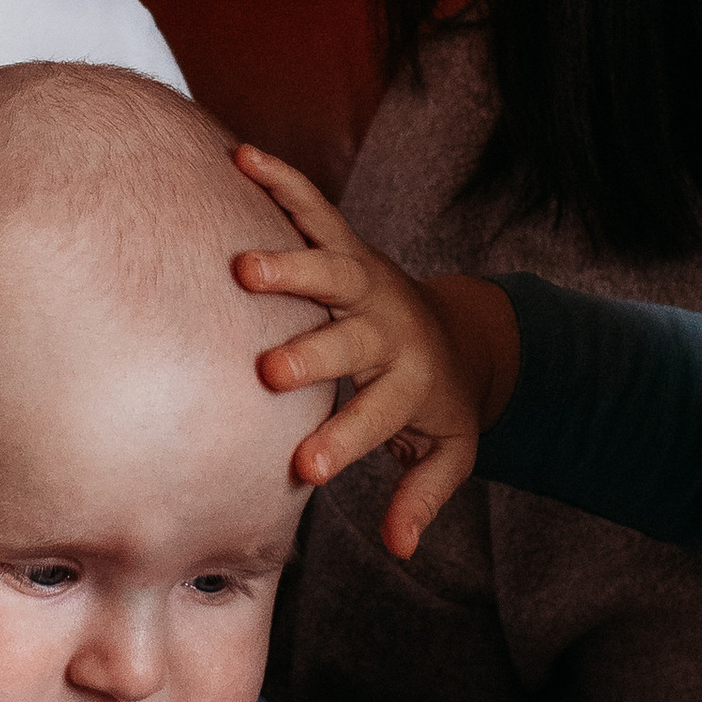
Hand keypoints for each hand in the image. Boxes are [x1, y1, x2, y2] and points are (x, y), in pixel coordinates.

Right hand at [231, 145, 519, 557]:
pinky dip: (280, 180)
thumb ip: (423, 495)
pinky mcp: (347, 244)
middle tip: (272, 373)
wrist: (464, 333)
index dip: (345, 440)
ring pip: (332, 268)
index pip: (378, 414)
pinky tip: (238, 154)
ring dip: (291, 267)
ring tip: (243, 268)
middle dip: (315, 355)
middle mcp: (388, 326)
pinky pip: (313, 206)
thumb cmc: (441, 402)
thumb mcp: (448, 453)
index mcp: (412, 381)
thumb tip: (402, 547)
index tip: (306, 471)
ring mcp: (367, 279)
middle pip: (353, 339)